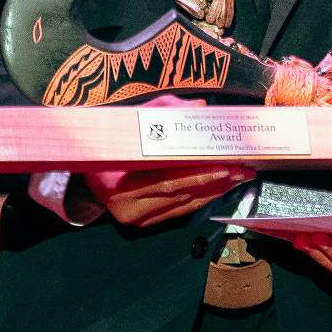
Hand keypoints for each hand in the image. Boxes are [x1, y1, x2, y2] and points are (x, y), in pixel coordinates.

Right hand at [77, 96, 256, 228]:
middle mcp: (127, 207)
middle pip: (179, 193)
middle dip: (214, 181)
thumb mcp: (134, 120)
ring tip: (238, 177)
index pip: (165, 179)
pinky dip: (203, 198)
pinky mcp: (146, 223)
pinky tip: (221, 188)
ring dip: (214, 191)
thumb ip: (166, 111)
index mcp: (117, 184)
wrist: (90, 171)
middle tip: (241, 170)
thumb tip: (201, 108)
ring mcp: (137, 218)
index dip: (197, 174)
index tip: (223, 165)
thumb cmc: (113, 143)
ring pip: (184, 205)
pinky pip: (181, 211)